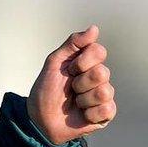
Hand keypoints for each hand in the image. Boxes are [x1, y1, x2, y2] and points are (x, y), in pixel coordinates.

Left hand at [27, 24, 116, 145]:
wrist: (40, 118)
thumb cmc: (46, 89)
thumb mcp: (55, 62)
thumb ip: (73, 43)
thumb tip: (94, 28)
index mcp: (88, 62)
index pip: (99, 51)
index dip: (82, 62)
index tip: (69, 70)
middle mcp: (99, 77)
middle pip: (102, 72)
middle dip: (80, 82)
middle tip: (70, 88)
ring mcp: (104, 96)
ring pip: (105, 91)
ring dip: (83, 99)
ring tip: (75, 102)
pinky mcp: (106, 114)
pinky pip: (107, 109)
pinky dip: (89, 113)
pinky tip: (82, 114)